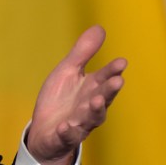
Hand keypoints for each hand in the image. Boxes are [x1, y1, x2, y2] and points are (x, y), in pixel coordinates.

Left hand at [27, 25, 126, 164]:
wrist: (44, 131)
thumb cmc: (60, 99)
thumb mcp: (67, 71)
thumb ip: (83, 53)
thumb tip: (100, 27)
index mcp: (91, 89)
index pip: (104, 78)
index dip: (112, 70)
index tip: (121, 62)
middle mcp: (89, 106)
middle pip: (102, 98)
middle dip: (109, 90)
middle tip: (117, 80)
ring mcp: (79, 123)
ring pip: (90, 118)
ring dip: (94, 110)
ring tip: (95, 100)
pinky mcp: (64, 136)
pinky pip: (68, 135)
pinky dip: (68, 131)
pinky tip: (65, 126)